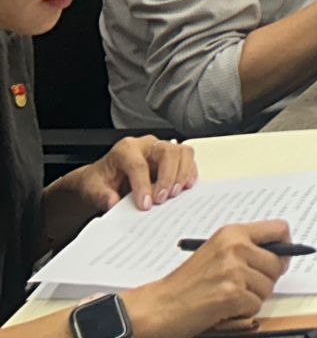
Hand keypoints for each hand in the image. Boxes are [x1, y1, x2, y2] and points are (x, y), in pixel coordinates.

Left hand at [71, 135, 195, 212]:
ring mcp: (162, 149)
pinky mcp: (172, 158)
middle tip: (162, 198)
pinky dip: (190, 173)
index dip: (143, 185)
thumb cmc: (101, 180)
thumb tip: (112, 202)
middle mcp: (147, 145)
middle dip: (168, 176)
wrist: (105, 179)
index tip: (145, 204)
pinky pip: (188, 160)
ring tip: (175, 194)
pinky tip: (185, 187)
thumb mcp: (92, 188)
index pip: (138, 164)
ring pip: (182, 152)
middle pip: (167, 152)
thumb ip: (101, 195)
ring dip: (183, 174)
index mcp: (126, 149)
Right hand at [126, 220, 290, 337]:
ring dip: (252, 298)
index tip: (281, 257)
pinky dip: (242, 312)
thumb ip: (246, 248)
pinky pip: (255, 306)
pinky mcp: (232, 294)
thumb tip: (283, 254)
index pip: (280, 229)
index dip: (285, 246)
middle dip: (266, 280)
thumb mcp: (216, 253)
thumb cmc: (186, 284)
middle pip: (278, 263)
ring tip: (227, 297)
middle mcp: (236, 247)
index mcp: (233, 233)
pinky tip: (223, 308)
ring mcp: (234, 270)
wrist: (158, 306)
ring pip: (268, 287)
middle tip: (243, 287)